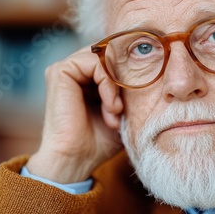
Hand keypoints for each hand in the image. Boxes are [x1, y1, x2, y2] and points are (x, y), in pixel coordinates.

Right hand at [26, 46, 122, 182]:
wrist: (76, 159)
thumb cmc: (100, 140)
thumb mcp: (122, 109)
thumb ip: (130, 89)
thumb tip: (154, 69)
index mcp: (86, 76)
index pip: (115, 59)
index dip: (128, 77)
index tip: (127, 107)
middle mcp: (75, 69)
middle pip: (112, 55)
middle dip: (123, 82)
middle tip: (120, 111)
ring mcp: (66, 68)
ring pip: (106, 59)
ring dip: (116, 86)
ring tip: (115, 111)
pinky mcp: (61, 71)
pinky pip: (95, 63)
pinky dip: (109, 83)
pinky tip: (110, 106)